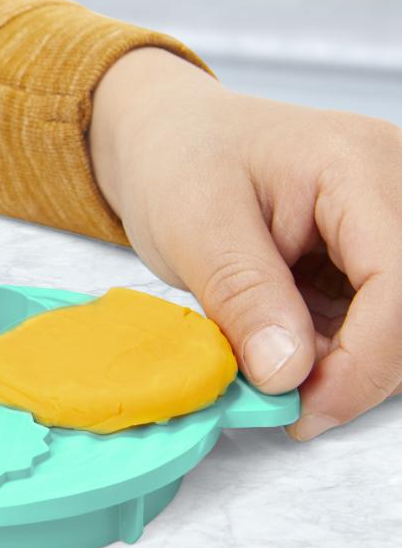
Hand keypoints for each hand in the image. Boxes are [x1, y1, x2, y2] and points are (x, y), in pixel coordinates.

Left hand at [88, 46, 401, 440]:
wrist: (168, 138)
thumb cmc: (176, 161)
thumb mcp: (193, 226)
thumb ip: (243, 296)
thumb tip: (288, 376)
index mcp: (354, 166)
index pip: (397, 280)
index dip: (363, 361)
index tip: (304, 409)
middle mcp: (390, 186)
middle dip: (356, 366)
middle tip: (285, 397)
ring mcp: (385, 219)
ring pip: (397, 320)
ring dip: (343, 359)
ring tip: (268, 354)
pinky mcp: (369, 248)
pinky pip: (375, 316)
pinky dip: (334, 346)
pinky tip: (281, 338)